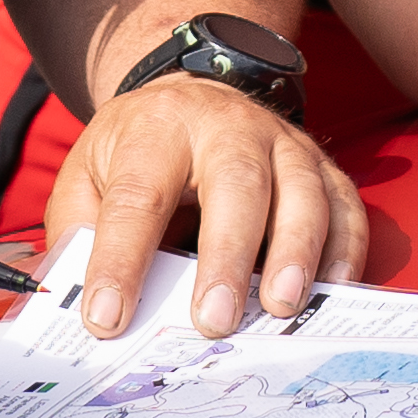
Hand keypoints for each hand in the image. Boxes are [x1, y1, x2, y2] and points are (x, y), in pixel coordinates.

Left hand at [43, 67, 362, 338]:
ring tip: (278, 308)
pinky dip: (344, 249)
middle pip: (235, 184)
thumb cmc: (137, 154)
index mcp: (158, 128)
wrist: (190, 97)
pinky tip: (330, 290)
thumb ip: (78, 232)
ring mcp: (282, 142)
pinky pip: (344, 205)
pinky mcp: (320, 164)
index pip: (138, 197)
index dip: (121, 260)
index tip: (108, 317)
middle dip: (226, 256)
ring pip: (301, 192)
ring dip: (295, 252)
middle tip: (214, 321)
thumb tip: (73, 301)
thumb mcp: (87, 176)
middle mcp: (227, 126)